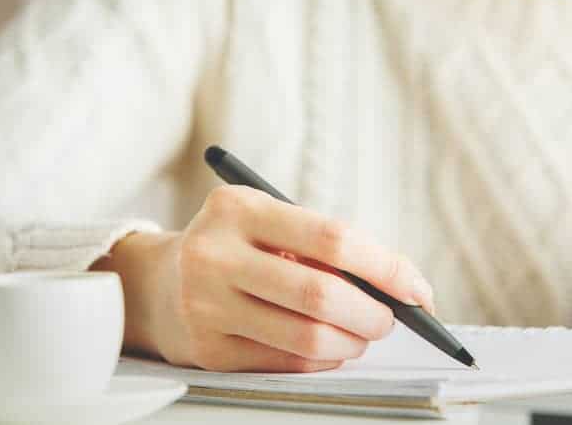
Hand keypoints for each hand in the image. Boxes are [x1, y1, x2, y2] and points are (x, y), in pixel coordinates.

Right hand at [95, 186, 433, 372]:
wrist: (155, 283)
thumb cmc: (234, 247)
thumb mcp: (268, 224)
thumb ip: (323, 247)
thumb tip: (398, 286)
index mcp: (239, 208)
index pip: (332, 238)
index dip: (386, 267)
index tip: (417, 289)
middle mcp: (215, 254)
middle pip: (322, 294)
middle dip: (374, 314)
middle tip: (390, 320)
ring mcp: (206, 305)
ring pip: (307, 338)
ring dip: (352, 343)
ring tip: (361, 335)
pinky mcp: (207, 349)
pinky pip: (286, 363)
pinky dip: (324, 360)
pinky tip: (330, 349)